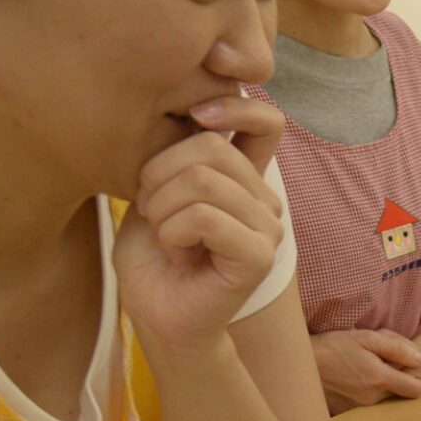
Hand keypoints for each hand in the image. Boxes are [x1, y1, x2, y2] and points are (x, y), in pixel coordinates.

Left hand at [114, 95, 286, 356]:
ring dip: (162, 210)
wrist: (157, 314)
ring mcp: (268, 227)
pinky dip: (173, 235)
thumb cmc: (153, 256)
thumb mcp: (156, 190)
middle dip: (159, 175)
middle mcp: (266, 199)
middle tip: (151, 212)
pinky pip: (205, 218)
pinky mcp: (259, 256)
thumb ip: (179, 155)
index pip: (265, 122)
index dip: (233, 106)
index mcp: (247, 179)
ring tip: (165, 236)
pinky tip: (176, 255)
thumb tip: (192, 113)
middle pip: (211, 146)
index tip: (193, 116)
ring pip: (202, 182)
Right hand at [312, 329, 420, 411]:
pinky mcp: (348, 414)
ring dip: (386, 387)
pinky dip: (370, 394)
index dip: (417, 376)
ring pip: (388, 401)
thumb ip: (398, 349)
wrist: (297, 364)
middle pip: (403, 396)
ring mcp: (359, 409)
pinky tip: (358, 380)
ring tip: (369, 370)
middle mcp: (371, 399)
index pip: (417, 389)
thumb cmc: (332, 347)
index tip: (408, 364)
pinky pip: (370, 406)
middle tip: (387, 363)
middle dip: (402, 380)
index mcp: (378, 379)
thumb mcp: (366, 338)